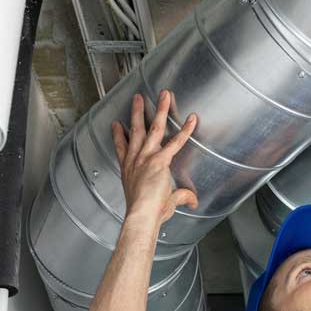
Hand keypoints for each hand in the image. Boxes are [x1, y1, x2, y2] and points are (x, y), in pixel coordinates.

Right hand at [111, 90, 198, 225]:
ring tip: (163, 95)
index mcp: (129, 170)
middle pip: (135, 131)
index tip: (116, 124)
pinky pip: (176, 141)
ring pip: (154, 128)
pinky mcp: (159, 160)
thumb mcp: (164, 203)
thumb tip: (193, 201)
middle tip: (137, 99)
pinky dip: (186, 130)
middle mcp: (135, 160)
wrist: (142, 215)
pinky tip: (192, 118)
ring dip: (160, 110)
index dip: (118, 135)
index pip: (121, 148)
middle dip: (138, 112)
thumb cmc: (147, 213)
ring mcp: (146, 158)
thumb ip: (181, 198)